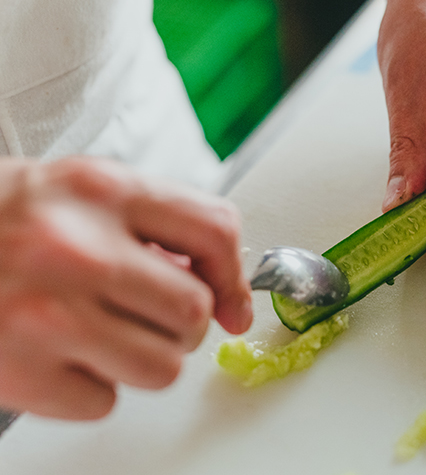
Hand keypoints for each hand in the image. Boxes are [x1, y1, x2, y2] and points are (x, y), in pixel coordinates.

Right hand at [0, 157, 251, 419]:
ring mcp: (47, 314)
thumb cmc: (2, 221)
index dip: (234, 276)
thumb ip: (151, 226)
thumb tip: (218, 286)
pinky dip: (90, 388)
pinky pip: (105, 401)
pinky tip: (58, 355)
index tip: (232, 305)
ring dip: (142, 358)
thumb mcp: (80, 194)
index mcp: (101, 191)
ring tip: (99, 333)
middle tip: (146, 315)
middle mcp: (77, 249)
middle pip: (193, 311)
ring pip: (162, 367)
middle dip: (180, 324)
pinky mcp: (21, 373)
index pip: (214, 229)